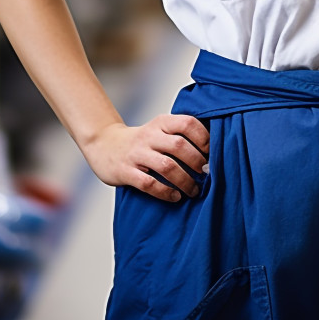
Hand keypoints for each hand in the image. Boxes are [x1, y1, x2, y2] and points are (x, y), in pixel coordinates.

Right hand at [81, 114, 209, 201]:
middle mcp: (149, 136)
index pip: (187, 123)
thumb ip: (180, 135)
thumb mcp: (159, 129)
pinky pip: (149, 183)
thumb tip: (212, 152)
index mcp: (161, 122)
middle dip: (197, 162)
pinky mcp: (126, 172)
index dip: (204, 138)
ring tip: (194, 190)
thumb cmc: (142, 141)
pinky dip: (165, 192)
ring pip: (167, 166)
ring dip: (185, 181)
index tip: (213, 152)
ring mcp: (137, 154)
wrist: (105, 145)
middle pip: (180, 146)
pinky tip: (175, 196)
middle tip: (206, 174)